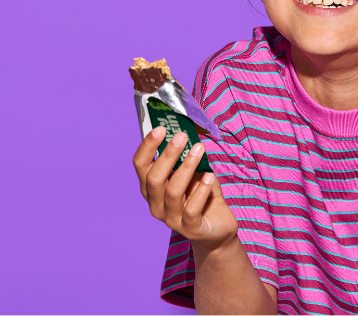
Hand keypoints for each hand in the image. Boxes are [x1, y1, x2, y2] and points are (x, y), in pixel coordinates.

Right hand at [132, 126, 237, 251]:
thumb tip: (188, 133)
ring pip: (172, 191)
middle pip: (154, 178)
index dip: (147, 146)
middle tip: (182, 136)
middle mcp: (156, 204)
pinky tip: (210, 176)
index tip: (161, 128)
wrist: (217, 226)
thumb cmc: (201, 195)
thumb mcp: (192, 173)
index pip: (140, 165)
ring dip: (187, 167)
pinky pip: (191, 209)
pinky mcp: (190, 229)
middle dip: (168, 155)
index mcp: (151, 188)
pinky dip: (201, 191)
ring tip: (199, 149)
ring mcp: (171, 219)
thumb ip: (186, 158)